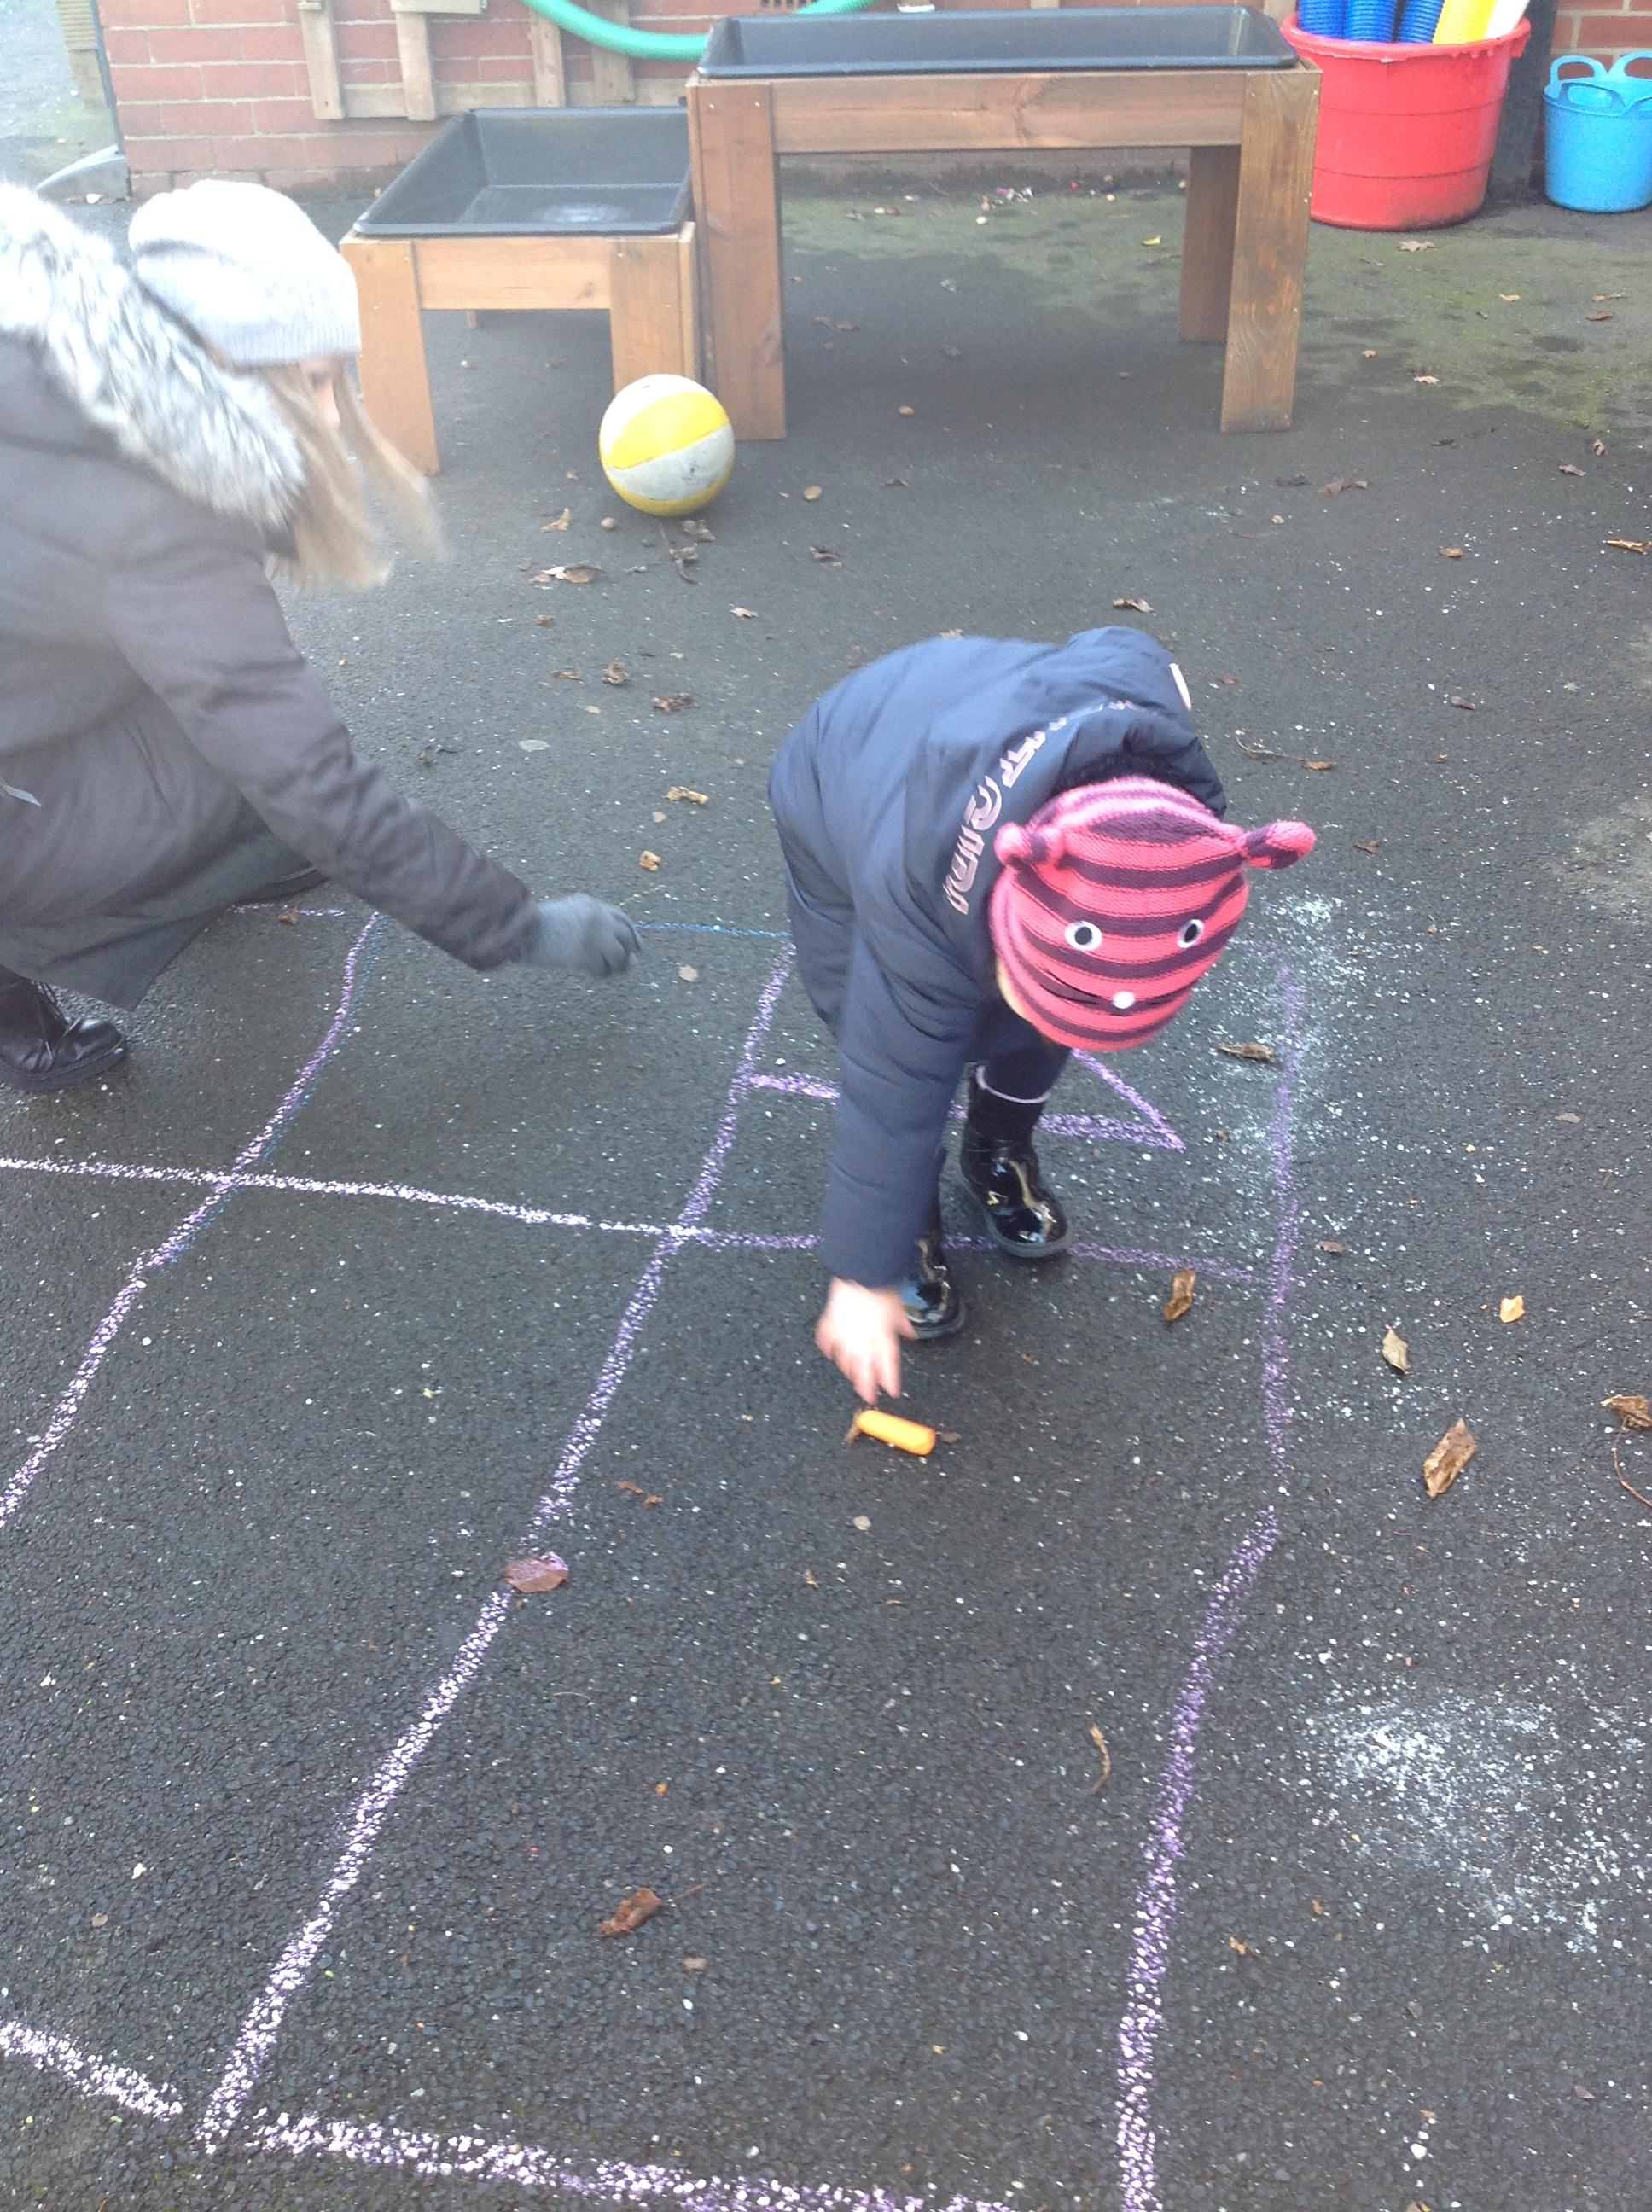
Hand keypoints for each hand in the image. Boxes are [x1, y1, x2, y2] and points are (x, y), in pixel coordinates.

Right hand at [515, 896, 638, 978]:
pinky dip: (600, 973)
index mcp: (592, 905)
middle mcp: (598, 917)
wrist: (520, 931)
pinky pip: (604, 969)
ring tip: (601, 969)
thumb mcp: (566, 918)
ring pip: (620, 956)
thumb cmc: (537, 928)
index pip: (622, 919)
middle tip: (628, 965)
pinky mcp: (588, 953)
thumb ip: (591, 929)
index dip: (633, 934)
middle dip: (630, 952)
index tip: (638, 948)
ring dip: (614, 967)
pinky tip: (590, 972)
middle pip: (627, 937)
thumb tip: (621, 954)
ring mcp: (595, 935)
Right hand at [814, 1278, 913, 1403]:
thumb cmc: (881, 1287)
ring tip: (852, 1377)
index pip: (887, 1363)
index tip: (892, 1391)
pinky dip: (828, 1347)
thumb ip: (904, 1326)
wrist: (859, 1272)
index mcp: (881, 1335)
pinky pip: (827, 1338)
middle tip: (868, 1396)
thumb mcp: (900, 1308)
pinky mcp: (831, 1320)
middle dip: (867, 1384)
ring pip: (845, 1357)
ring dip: (849, 1369)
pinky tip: (829, 1354)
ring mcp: (845, 1331)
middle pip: (864, 1367)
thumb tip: (912, 1335)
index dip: (889, 1379)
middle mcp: (862, 1337)